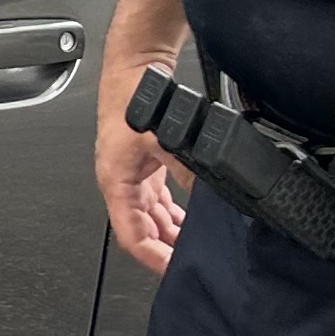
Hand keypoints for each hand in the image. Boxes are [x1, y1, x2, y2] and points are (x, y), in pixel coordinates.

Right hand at [98, 79, 186, 277]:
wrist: (136, 63)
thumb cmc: (132, 96)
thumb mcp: (166, 140)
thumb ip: (192, 170)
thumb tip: (219, 196)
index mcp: (115, 182)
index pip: (132, 237)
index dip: (153, 259)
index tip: (173, 271)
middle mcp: (121, 182)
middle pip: (142, 230)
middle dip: (165, 249)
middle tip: (190, 263)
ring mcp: (135, 173)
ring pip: (152, 216)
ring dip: (171, 232)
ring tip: (194, 246)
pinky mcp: (148, 162)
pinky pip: (160, 198)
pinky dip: (175, 211)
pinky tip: (193, 217)